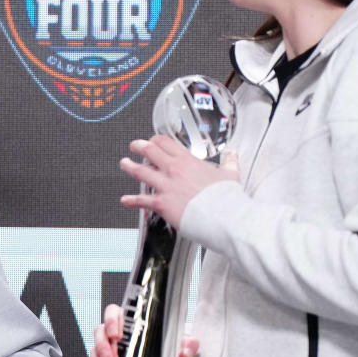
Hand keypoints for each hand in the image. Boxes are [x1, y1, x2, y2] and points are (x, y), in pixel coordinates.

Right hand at [80, 304, 199, 356]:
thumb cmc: (175, 346)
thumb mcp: (184, 342)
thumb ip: (187, 345)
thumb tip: (183, 353)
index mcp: (133, 323)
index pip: (114, 312)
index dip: (111, 321)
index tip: (117, 335)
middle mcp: (119, 336)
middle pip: (100, 333)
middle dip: (102, 346)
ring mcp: (111, 353)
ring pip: (95, 352)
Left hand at [119, 136, 238, 228]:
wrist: (223, 216)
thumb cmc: (226, 197)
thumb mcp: (230, 174)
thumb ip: (230, 163)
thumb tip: (233, 155)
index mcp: (188, 160)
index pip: (165, 142)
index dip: (156, 140)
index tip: (153, 141)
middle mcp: (173, 170)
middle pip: (149, 151)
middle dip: (139, 146)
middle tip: (134, 146)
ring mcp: (165, 186)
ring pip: (140, 171)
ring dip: (129, 166)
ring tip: (124, 163)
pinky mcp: (161, 203)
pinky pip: (142, 200)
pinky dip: (132, 200)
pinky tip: (125, 199)